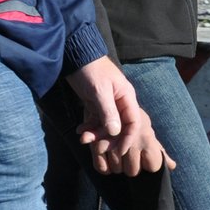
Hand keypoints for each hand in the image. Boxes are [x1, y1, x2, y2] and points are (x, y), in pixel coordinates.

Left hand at [64, 57, 174, 175]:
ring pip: (106, 125)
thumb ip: (108, 112)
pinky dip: (89, 127)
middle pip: (120, 126)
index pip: (134, 121)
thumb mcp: (100, 91)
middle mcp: (120, 102)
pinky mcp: (95, 104)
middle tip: (96, 147)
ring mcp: (107, 104)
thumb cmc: (91, 71)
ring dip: (96, 133)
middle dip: (108, 137)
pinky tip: (80, 131)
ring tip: (83, 137)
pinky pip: (96, 121)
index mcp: (127, 97)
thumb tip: (116, 132)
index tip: (119, 151)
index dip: (128, 137)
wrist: (75, 58)